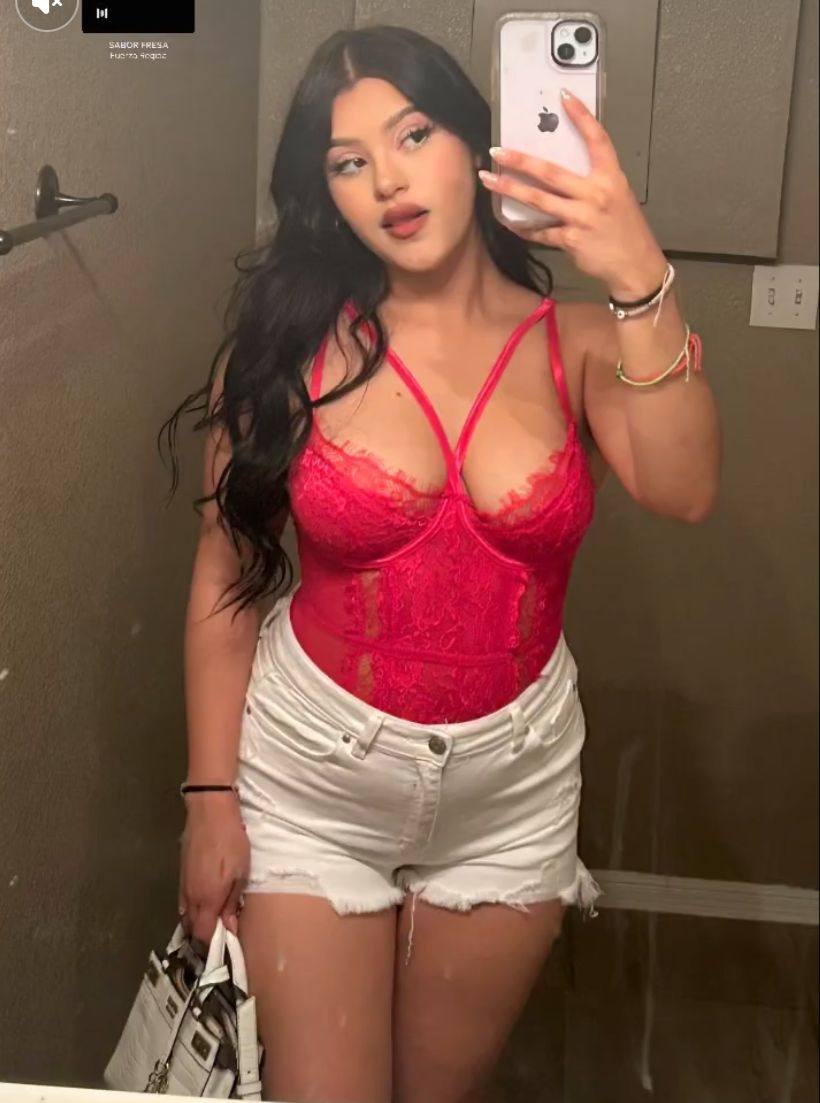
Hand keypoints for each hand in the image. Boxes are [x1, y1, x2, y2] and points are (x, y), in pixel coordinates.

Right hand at [178, 795, 248, 948]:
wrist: (209, 812)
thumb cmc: (231, 842)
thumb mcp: (240, 874)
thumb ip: (232, 903)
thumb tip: (229, 928)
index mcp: (206, 899)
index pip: (202, 935)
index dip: (211, 946)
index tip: (224, 948)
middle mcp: (190, 897)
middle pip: (192, 928)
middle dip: (203, 936)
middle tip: (220, 937)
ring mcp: (182, 885)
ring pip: (185, 914)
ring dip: (197, 922)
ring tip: (214, 921)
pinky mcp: (181, 873)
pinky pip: (184, 901)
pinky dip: (192, 908)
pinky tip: (204, 904)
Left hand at [479, 88, 666, 298]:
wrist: (635, 266)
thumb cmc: (626, 231)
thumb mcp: (617, 197)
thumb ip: (592, 184)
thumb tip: (558, 176)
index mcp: (611, 178)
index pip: (597, 140)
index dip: (582, 116)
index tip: (564, 96)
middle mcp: (596, 193)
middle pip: (551, 172)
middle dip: (521, 160)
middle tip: (497, 151)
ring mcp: (582, 217)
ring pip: (538, 200)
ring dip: (510, 190)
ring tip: (489, 181)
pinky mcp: (571, 239)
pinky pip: (541, 231)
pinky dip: (524, 228)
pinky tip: (510, 222)